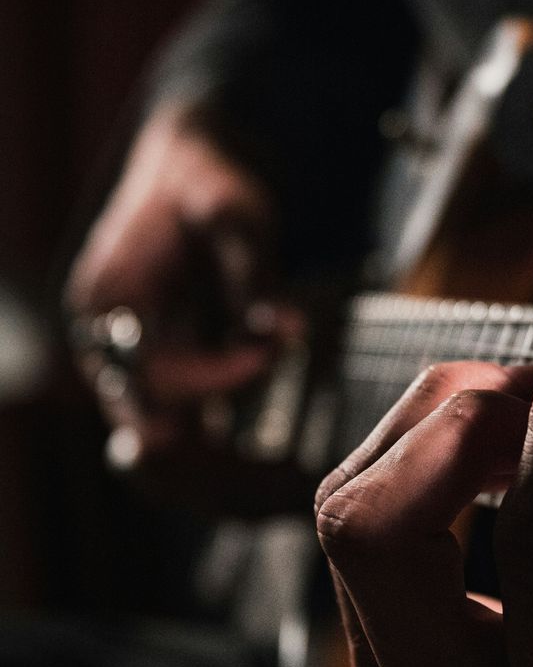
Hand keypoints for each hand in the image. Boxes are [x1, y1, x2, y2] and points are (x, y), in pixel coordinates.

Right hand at [65, 100, 308, 511]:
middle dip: (219, 467)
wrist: (187, 171)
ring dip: (223, 483)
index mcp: (110, 303)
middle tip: (291, 482)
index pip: (154, 372)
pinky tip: (282, 483)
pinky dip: (227, 469)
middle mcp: (107, 348)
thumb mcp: (235, 213)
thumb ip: (256, 272)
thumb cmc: (208, 186)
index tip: (273, 349)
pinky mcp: (159, 384)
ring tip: (291, 495)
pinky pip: (185, 445)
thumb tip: (286, 331)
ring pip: (167, 456)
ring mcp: (129, 372)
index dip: (216, 374)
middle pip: (151, 436)